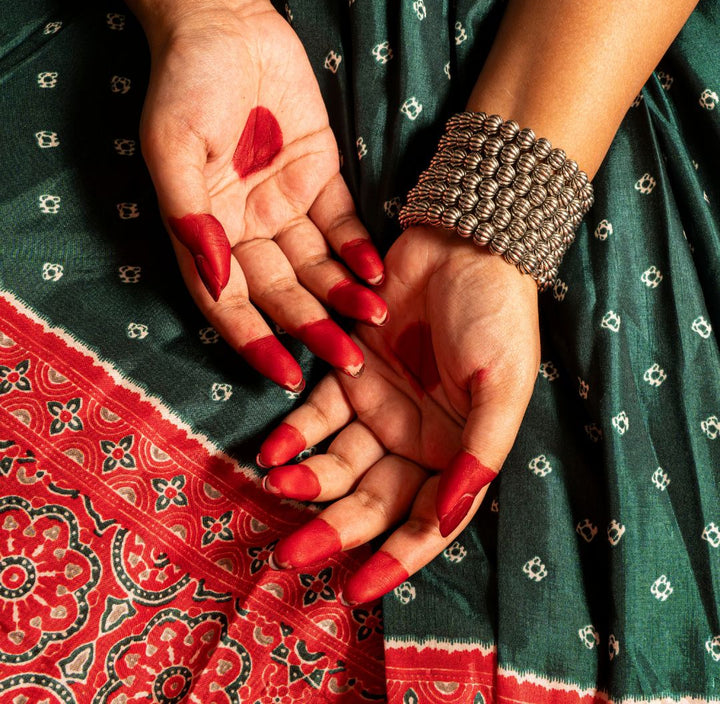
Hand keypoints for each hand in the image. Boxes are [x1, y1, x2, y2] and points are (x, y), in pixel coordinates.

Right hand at [135, 0, 385, 389]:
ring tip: (374, 318)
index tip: (285, 373)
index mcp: (205, 232)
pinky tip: (376, 272)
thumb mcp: (170, 147)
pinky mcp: (318, 180)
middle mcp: (246, 230)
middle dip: (313, 327)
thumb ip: (188, 214)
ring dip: (344, 295)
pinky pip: (341, 225)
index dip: (255, 340)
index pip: (229, 303)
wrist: (226, 22)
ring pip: (318, 267)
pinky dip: (358, 250)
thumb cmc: (186, 82)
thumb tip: (210, 275)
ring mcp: (285, 207)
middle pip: (282, 293)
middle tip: (349, 362)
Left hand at [258, 226, 539, 602]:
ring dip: (308, 478)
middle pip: (372, 500)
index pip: (426, 522)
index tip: (358, 590)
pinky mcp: (349, 374)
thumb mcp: (500, 390)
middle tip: (291, 556)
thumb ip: (476, 455)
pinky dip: (296, 431)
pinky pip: (317, 413)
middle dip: (334, 529)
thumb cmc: (497, 317)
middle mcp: (417, 440)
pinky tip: (274, 446)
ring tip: (279, 484)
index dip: (395, 560)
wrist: (465, 245)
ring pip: (338, 462)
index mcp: (458, 453)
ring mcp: (380, 409)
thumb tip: (446, 521)